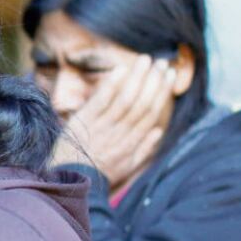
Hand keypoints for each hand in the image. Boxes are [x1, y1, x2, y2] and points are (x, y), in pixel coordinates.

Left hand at [52, 55, 174, 188]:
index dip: (163, 93)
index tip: (170, 76)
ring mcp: (103, 127)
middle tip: (162, 63)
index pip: (152, 113)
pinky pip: (101, 101)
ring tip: (146, 60)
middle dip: (154, 81)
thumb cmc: (98, 174)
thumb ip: (143, 149)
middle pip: (142, 103)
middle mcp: (121, 134)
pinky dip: (112, 85)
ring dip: (137, 78)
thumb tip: (159, 131)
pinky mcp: (84, 122)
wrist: (70, 180)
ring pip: (125, 99)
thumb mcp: (126, 167)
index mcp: (133, 143)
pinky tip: (121, 70)